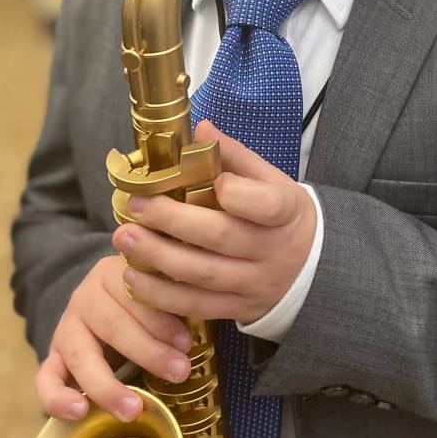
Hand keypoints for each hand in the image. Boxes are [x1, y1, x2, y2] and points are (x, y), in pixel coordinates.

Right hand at [35, 254, 194, 422]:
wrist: (108, 302)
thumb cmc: (148, 299)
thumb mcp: (162, 286)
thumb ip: (178, 291)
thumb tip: (209, 299)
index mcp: (113, 272)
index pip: (134, 293)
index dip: (160, 319)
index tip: (187, 342)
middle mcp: (85, 296)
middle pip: (112, 324)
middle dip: (148, 351)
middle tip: (179, 372)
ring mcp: (67, 327)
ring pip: (82, 354)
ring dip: (108, 384)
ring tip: (134, 408)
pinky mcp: (54, 357)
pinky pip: (46, 378)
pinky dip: (58, 397)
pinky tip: (79, 411)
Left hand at [112, 120, 316, 324]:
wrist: (313, 270)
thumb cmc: (282, 217)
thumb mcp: (274, 182)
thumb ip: (237, 157)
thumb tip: (200, 128)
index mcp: (286, 212)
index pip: (269, 205)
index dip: (239, 194)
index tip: (213, 180)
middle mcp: (271, 250)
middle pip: (220, 236)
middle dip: (172, 220)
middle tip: (136, 205)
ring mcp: (254, 284)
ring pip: (201, 274)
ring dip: (157, 256)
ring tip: (123, 237)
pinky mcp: (237, 308)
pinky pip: (194, 306)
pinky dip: (159, 295)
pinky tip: (132, 276)